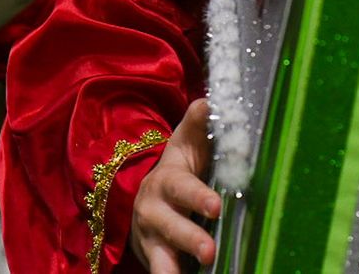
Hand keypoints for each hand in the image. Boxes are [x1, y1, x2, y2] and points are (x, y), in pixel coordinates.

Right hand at [129, 100, 219, 272]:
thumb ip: (197, 126)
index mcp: (167, 181)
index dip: (197, 197)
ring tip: (191, 273)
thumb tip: (209, 102)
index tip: (216, 207)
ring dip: (172, 268)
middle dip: (189, 238)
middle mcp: (154, 212)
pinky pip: (160, 272)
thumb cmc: (177, 171)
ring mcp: (152, 240)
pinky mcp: (154, 260)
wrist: (142, 200)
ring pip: (161, 257)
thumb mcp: (183, 146)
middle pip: (171, 226)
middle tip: (210, 252)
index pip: (182, 188)